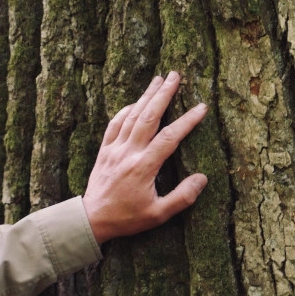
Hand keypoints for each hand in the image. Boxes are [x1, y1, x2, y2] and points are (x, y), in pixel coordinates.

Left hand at [82, 72, 208, 243]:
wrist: (92, 219)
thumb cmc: (127, 218)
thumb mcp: (158, 214)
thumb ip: (182, 197)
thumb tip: (202, 178)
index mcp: (143, 167)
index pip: (169, 137)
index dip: (187, 121)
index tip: (201, 107)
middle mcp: (128, 152)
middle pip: (148, 116)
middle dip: (163, 94)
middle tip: (175, 75)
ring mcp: (114, 149)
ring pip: (131, 115)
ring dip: (145, 96)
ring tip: (158, 79)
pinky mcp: (104, 150)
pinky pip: (114, 124)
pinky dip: (125, 110)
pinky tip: (135, 103)